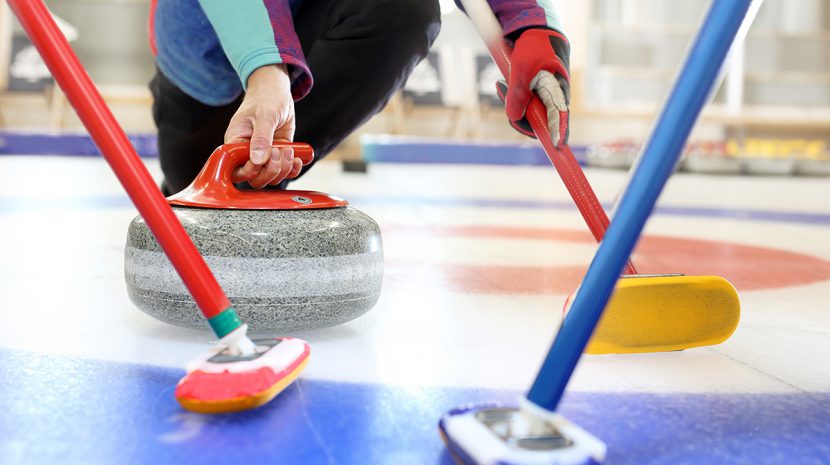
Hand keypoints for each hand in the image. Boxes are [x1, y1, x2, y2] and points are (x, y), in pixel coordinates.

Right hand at [224, 64, 302, 187]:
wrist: (276, 92)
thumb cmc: (265, 99)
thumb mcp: (264, 116)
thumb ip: (261, 139)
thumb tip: (257, 161)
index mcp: (235, 144)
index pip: (237, 170)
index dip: (250, 171)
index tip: (263, 159)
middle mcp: (247, 154)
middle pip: (255, 179)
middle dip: (270, 171)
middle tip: (279, 152)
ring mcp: (264, 156)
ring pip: (271, 177)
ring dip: (283, 169)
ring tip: (289, 150)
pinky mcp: (277, 155)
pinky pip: (284, 171)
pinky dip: (293, 169)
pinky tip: (297, 159)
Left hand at [499, 28, 570, 146]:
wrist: (537, 34)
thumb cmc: (533, 50)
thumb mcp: (521, 70)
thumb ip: (517, 94)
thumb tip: (514, 117)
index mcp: (558, 91)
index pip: (560, 117)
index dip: (558, 133)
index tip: (557, 146)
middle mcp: (555, 100)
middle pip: (540, 123)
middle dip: (518, 117)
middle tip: (503, 88)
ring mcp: (547, 101)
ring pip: (529, 116)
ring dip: (513, 106)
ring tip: (502, 84)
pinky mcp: (538, 99)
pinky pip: (524, 108)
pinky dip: (513, 101)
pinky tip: (503, 85)